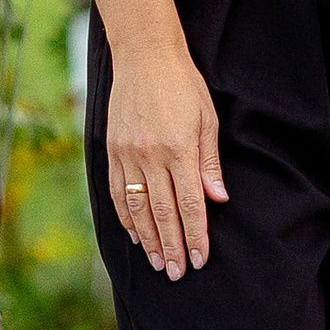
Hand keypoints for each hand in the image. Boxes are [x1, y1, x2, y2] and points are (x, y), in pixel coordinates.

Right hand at [104, 39, 226, 275]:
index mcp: (179, 149)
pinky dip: (125, 217)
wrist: (144, 56)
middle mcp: (151, 156)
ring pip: (137, 208)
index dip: (195, 235)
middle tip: (176, 273)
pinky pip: (118, 192)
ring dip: (148, 239)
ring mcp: (128, 154)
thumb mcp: (207, 119)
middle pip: (162, 213)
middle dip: (171, 246)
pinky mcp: (112, 150)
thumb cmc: (183, 85)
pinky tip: (134, 234)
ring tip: (157, 262)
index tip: (199, 260)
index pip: (190, 204)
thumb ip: (210, 162)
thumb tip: (218, 200)